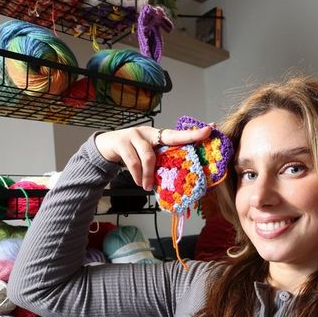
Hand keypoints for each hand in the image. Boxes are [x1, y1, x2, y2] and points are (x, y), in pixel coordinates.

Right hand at [94, 124, 212, 189]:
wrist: (106, 146)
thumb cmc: (132, 153)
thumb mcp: (147, 155)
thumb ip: (160, 162)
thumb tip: (178, 181)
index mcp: (158, 136)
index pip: (179, 134)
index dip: (195, 132)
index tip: (211, 130)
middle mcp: (149, 132)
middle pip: (170, 137)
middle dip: (186, 140)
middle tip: (196, 155)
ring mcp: (135, 135)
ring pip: (149, 156)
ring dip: (149, 174)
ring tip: (147, 187)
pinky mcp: (122, 142)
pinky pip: (133, 161)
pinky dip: (137, 175)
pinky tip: (139, 182)